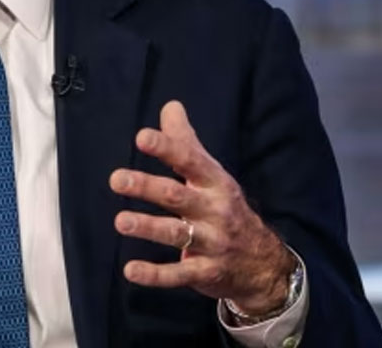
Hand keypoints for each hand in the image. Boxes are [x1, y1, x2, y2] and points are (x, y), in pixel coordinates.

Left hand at [109, 101, 294, 315]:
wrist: (264, 264)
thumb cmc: (226, 209)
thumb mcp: (212, 175)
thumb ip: (186, 143)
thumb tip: (170, 106)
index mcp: (214, 183)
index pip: (190, 160)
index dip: (167, 148)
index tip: (142, 137)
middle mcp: (214, 210)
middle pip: (178, 196)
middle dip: (147, 187)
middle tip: (117, 179)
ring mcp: (211, 243)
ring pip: (177, 234)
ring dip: (148, 227)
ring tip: (120, 221)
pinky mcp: (205, 273)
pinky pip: (178, 275)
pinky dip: (155, 274)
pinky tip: (130, 270)